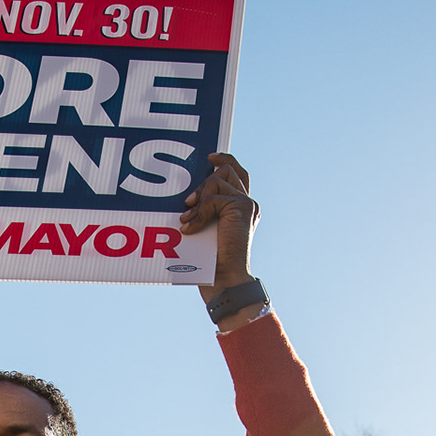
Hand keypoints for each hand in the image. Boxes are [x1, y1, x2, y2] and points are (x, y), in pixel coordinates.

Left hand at [182, 153, 257, 292]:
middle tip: (189, 203)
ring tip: (187, 217)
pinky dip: (197, 213)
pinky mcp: (241, 207)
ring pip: (217, 180)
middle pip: (226, 170)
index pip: (238, 173)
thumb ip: (207, 211)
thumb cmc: (213, 261)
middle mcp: (248, 202)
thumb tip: (189, 198)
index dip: (226, 159)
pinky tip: (190, 227)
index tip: (210, 157)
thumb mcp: (208, 229)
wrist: (227, 278)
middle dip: (203, 183)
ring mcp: (246, 203)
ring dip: (198, 198)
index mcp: (243, 207)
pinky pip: (212, 199)